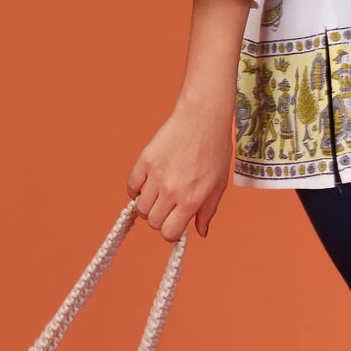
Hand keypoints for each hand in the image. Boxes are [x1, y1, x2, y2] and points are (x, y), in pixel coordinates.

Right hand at [126, 95, 233, 242]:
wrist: (203, 118)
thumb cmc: (215, 150)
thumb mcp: (218, 184)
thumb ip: (208, 211)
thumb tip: (200, 232)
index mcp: (192, 199)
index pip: (169, 232)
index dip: (171, 232)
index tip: (174, 224)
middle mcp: (172, 191)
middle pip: (153, 222)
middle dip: (160, 219)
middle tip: (168, 207)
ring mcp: (156, 175)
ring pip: (140, 207)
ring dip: (147, 206)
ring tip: (158, 195)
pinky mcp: (145, 161)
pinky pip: (131, 186)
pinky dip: (136, 190)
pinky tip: (146, 184)